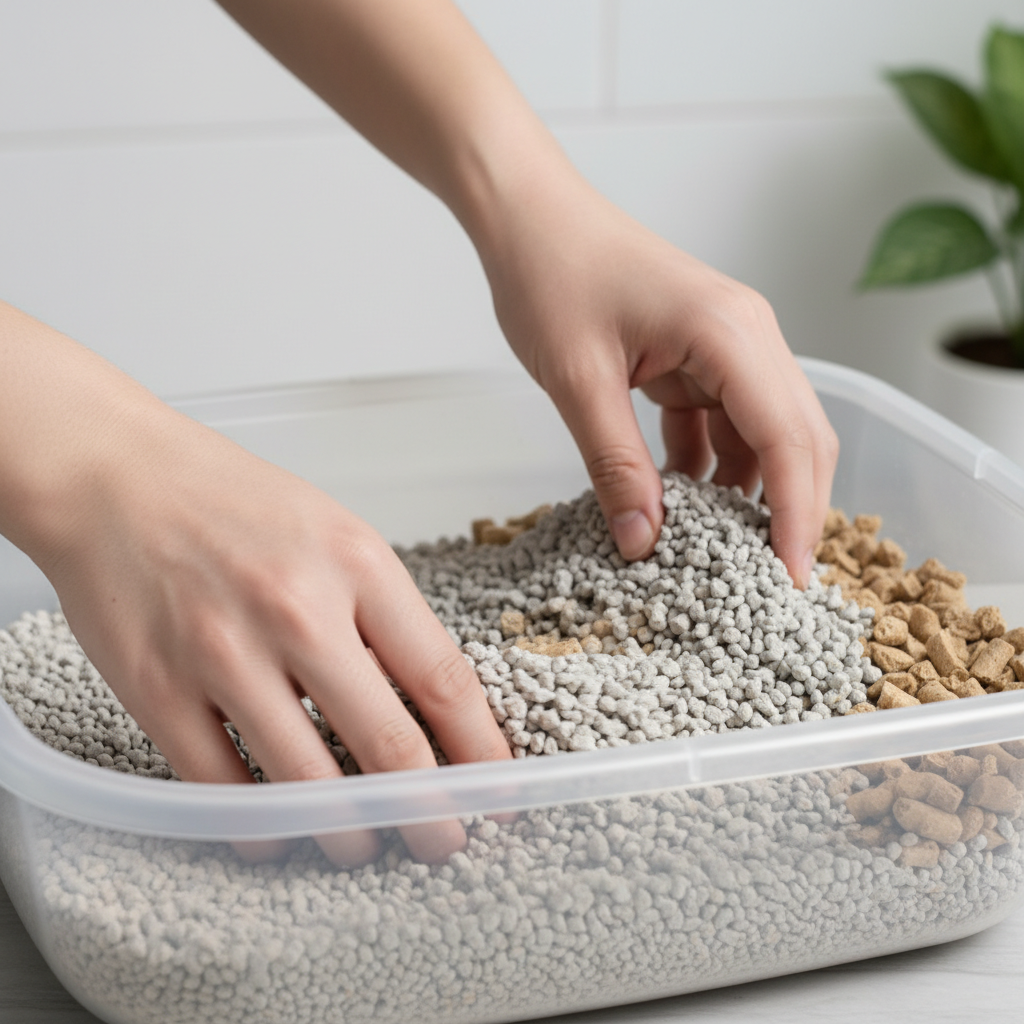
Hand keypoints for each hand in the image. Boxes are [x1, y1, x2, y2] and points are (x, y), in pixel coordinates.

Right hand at [41, 400, 511, 864]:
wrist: (118, 479)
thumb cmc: (235, 504)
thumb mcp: (338, 534)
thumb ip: (384, 614)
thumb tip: (428, 704)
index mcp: (356, 565)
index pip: (443, 678)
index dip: (481, 749)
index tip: (496, 787)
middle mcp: (297, 610)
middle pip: (388, 745)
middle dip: (428, 815)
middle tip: (444, 842)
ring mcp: (223, 653)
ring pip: (305, 785)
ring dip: (347, 835)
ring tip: (363, 846)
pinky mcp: (157, 689)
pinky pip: (220, 788)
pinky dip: (257, 828)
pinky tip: (277, 835)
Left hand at [478, 170, 837, 587]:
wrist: (527, 214)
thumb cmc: (550, 274)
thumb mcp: (578, 380)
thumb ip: (614, 465)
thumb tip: (644, 542)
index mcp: (731, 334)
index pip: (790, 439)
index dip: (797, 515)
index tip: (790, 580)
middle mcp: (747, 337)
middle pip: (798, 437)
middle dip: (790, 509)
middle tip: (771, 583)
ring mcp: (725, 345)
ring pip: (762, 433)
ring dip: (748, 492)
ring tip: (723, 555)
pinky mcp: (697, 355)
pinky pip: (720, 422)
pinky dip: (709, 466)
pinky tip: (682, 506)